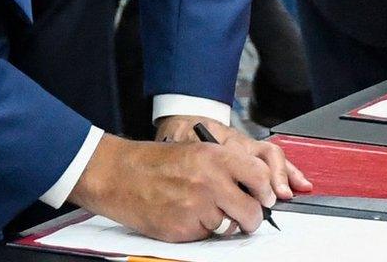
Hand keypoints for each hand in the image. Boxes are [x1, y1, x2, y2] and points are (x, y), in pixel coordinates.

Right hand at [70, 129, 306, 241]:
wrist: (119, 175)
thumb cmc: (157, 162)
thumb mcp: (199, 150)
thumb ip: (229, 165)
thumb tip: (257, 186)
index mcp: (216, 157)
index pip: (261, 177)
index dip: (267, 192)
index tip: (266, 198)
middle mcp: (209, 182)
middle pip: (251, 212)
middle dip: (252, 218)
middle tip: (247, 216)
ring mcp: (195, 208)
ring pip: (229, 227)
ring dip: (224, 224)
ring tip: (207, 211)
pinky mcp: (181, 229)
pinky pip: (205, 236)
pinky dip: (201, 230)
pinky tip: (188, 216)